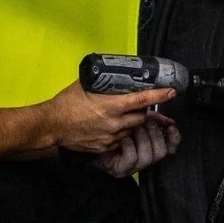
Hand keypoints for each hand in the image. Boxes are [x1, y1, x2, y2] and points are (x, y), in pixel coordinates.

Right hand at [45, 80, 177, 156]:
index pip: (142, 100)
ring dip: (131, 122)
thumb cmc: (66, 104)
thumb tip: (114, 75)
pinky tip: (110, 126)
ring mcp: (111, 137)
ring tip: (119, 115)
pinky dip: (120, 132)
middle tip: (138, 104)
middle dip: (142, 110)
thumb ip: (103, 82)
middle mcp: (114, 123)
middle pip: (141, 117)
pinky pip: (121, 139)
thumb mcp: (85, 85)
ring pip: (132, 129)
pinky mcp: (106, 147)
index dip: (159, 95)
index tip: (171, 91)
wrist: (52, 127)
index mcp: (111, 106)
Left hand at [95, 114, 181, 177]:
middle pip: (161, 152)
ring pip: (148, 157)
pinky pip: (132, 158)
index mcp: (150, 146)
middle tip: (146, 121)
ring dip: (143, 139)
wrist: (88, 136)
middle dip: (155, 134)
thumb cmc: (111, 127)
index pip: (170, 148)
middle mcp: (144, 159)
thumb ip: (151, 118)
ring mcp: (133, 167)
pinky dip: (129, 145)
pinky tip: (122, 138)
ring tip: (134, 128)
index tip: (171, 126)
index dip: (174, 138)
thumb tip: (166, 115)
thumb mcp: (134, 119)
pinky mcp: (121, 170)